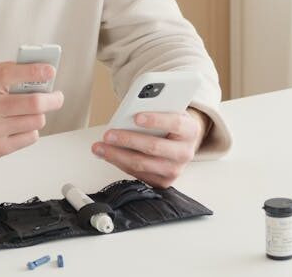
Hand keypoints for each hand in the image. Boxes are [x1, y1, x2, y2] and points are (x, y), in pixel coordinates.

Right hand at [0, 62, 63, 166]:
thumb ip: (6, 70)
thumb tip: (38, 69)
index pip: (13, 74)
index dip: (36, 71)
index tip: (51, 70)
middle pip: (34, 103)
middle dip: (53, 99)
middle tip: (57, 96)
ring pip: (36, 121)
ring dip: (40, 114)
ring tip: (32, 110)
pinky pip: (30, 137)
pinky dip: (31, 129)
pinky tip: (20, 124)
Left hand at [91, 108, 209, 188]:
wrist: (181, 143)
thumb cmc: (170, 123)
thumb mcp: (169, 111)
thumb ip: (156, 108)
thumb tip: (130, 111)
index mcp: (190, 130)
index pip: (175, 123)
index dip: (156, 120)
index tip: (136, 116)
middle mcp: (185, 152)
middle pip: (154, 147)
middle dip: (128, 140)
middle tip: (109, 134)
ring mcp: (175, 170)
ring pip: (142, 164)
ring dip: (117, 155)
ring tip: (100, 147)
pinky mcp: (163, 182)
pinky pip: (138, 174)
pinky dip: (120, 163)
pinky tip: (108, 155)